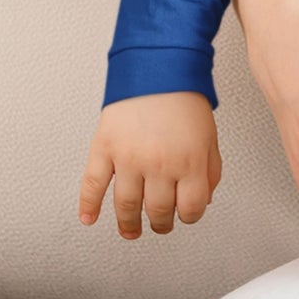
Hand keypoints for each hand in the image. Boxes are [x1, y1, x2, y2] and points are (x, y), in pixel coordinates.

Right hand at [78, 91, 221, 238]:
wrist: (158, 67)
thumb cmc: (185, 100)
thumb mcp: (209, 137)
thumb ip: (210, 171)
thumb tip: (204, 199)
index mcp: (189, 162)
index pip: (190, 208)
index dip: (189, 216)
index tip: (185, 216)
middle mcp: (159, 164)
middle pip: (157, 211)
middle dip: (160, 224)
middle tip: (159, 226)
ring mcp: (129, 158)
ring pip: (126, 205)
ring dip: (128, 224)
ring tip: (131, 230)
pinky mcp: (105, 148)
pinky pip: (92, 184)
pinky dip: (88, 205)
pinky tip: (89, 218)